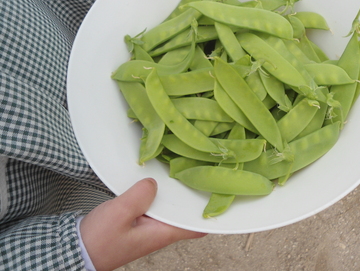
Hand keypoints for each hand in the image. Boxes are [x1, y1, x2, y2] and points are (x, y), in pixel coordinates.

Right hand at [80, 178, 205, 270]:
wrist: (77, 250)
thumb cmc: (98, 241)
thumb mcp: (119, 214)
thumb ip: (139, 197)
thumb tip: (153, 184)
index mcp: (162, 233)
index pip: (195, 227)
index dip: (210, 213)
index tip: (220, 194)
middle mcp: (159, 231)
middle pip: (184, 213)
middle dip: (192, 195)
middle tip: (200, 171)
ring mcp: (149, 226)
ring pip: (169, 207)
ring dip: (173, 193)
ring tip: (181, 170)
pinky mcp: (138, 220)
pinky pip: (154, 205)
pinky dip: (157, 194)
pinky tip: (155, 180)